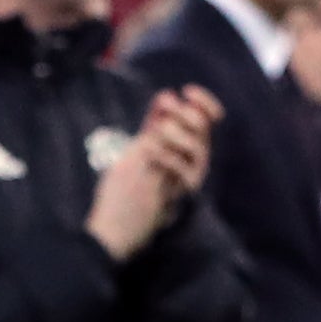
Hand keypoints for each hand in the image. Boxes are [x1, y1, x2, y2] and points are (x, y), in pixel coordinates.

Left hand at [88, 83, 221, 260]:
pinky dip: (167, 156)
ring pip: (199, 148)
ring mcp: (185, 181)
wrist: (113, 230)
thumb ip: (152, 127)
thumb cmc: (123, 193)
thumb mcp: (135, 153)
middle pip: (205, 131)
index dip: (204, 103)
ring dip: (176, 133)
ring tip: (154, 133)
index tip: (187, 91)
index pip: (207, 120)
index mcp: (182, 150)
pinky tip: (147, 150)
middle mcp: (189, 164)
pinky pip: (183, 170)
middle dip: (186, 115)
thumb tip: (166, 97)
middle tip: (165, 112)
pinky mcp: (177, 196)